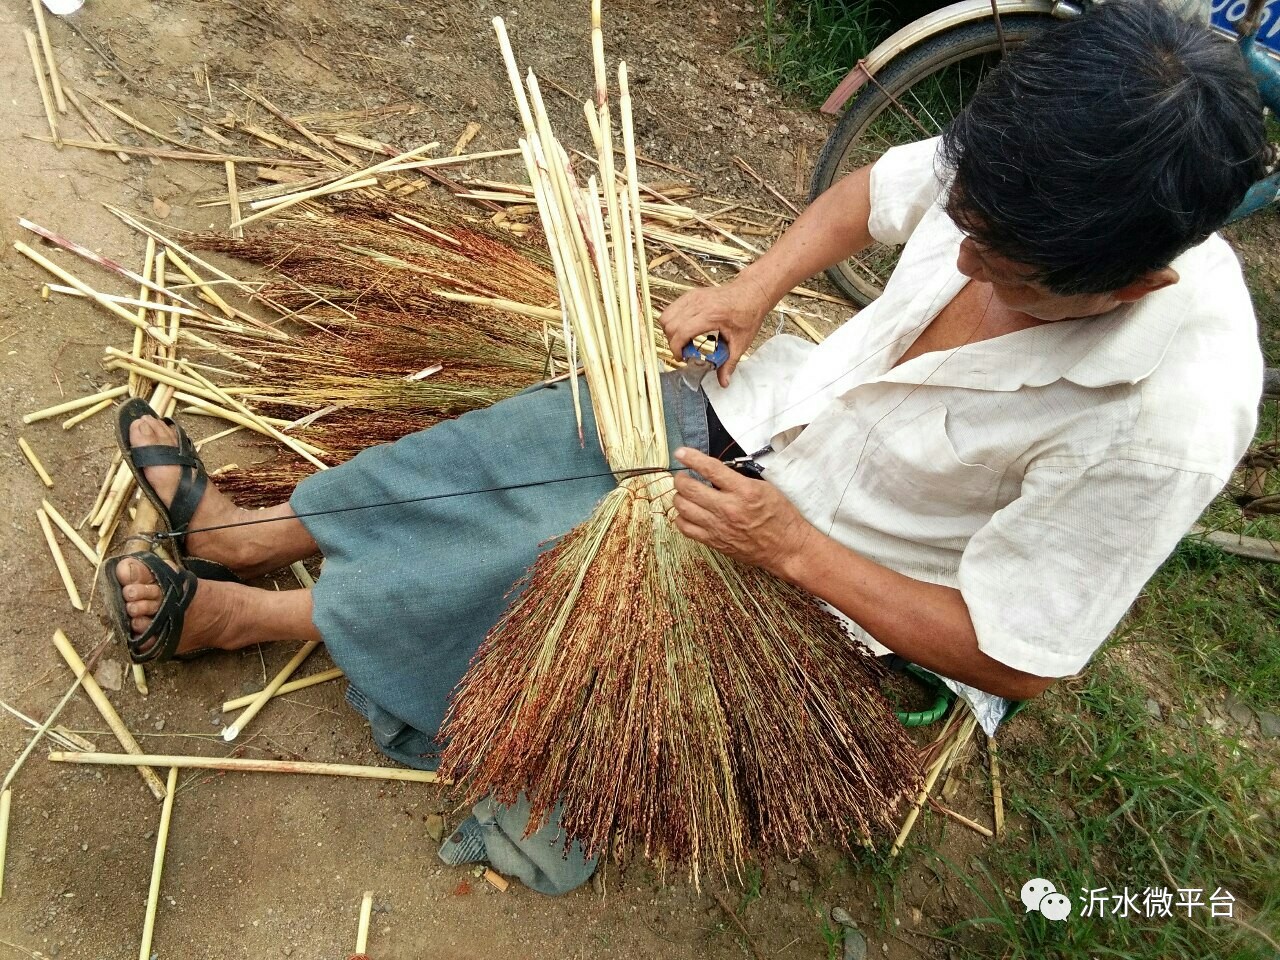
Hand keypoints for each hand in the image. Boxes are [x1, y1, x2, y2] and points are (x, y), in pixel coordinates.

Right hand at [658, 278, 770, 387]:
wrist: (751, 293)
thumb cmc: (748, 314)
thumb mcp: (741, 342)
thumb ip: (729, 364)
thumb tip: (724, 381)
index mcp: (710, 315)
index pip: (681, 332)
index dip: (676, 348)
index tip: (682, 357)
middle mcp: (698, 303)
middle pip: (670, 324)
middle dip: (672, 341)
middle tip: (685, 351)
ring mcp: (693, 297)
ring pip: (667, 315)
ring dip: (670, 331)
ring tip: (684, 340)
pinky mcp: (691, 295)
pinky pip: (672, 308)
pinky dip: (673, 321)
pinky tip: (686, 329)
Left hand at [671, 447, 817, 575]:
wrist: (786, 547)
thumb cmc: (779, 516)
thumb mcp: (765, 488)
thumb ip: (738, 479)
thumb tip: (714, 471)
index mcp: (743, 491)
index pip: (710, 469)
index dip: (691, 458)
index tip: (681, 453)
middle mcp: (728, 508)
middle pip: (689, 488)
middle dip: (680, 478)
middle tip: (683, 475)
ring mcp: (718, 527)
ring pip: (683, 507)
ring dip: (678, 496)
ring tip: (683, 493)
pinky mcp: (714, 542)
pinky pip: (685, 528)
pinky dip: (681, 518)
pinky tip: (687, 513)